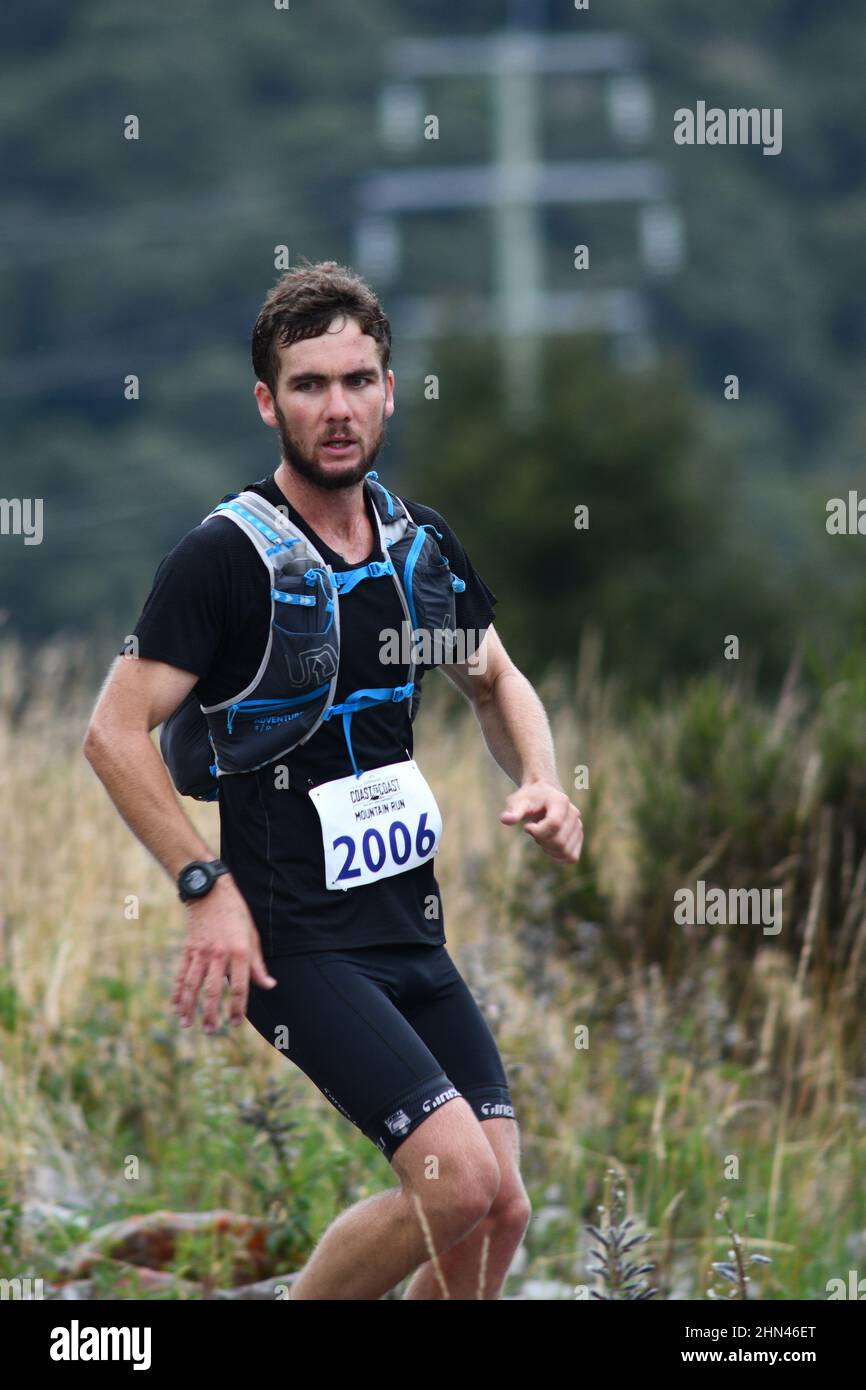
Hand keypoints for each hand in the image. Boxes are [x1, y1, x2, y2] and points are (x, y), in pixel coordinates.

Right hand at [171, 876, 276, 1031]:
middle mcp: (219, 954)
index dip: (238, 1008)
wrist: (211, 892)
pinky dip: (177, 991)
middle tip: (210, 1032)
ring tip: (187, 1024)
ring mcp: (201, 952)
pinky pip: (180, 974)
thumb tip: (269, 986)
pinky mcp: (188, 949)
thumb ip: (258, 965)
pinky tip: (175, 1006)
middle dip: (211, 1014)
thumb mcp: (253, 937)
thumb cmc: (237, 915)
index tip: (235, 1024)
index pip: (240, 987)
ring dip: (189, 1007)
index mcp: (239, 952)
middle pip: (213, 990)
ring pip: (192, 985)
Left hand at [499, 779, 583, 863]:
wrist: (541, 794)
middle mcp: (573, 813)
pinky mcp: (578, 836)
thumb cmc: (528, 798)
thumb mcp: (517, 801)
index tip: (527, 827)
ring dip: (549, 850)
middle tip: (533, 832)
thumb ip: (513, 811)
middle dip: (542, 841)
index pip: (554, 824)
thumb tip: (506, 820)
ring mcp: (578, 825)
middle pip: (560, 840)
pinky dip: (559, 857)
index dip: (538, 831)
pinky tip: (548, 848)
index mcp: (560, 801)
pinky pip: (572, 856)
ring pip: (565, 850)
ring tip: (541, 838)